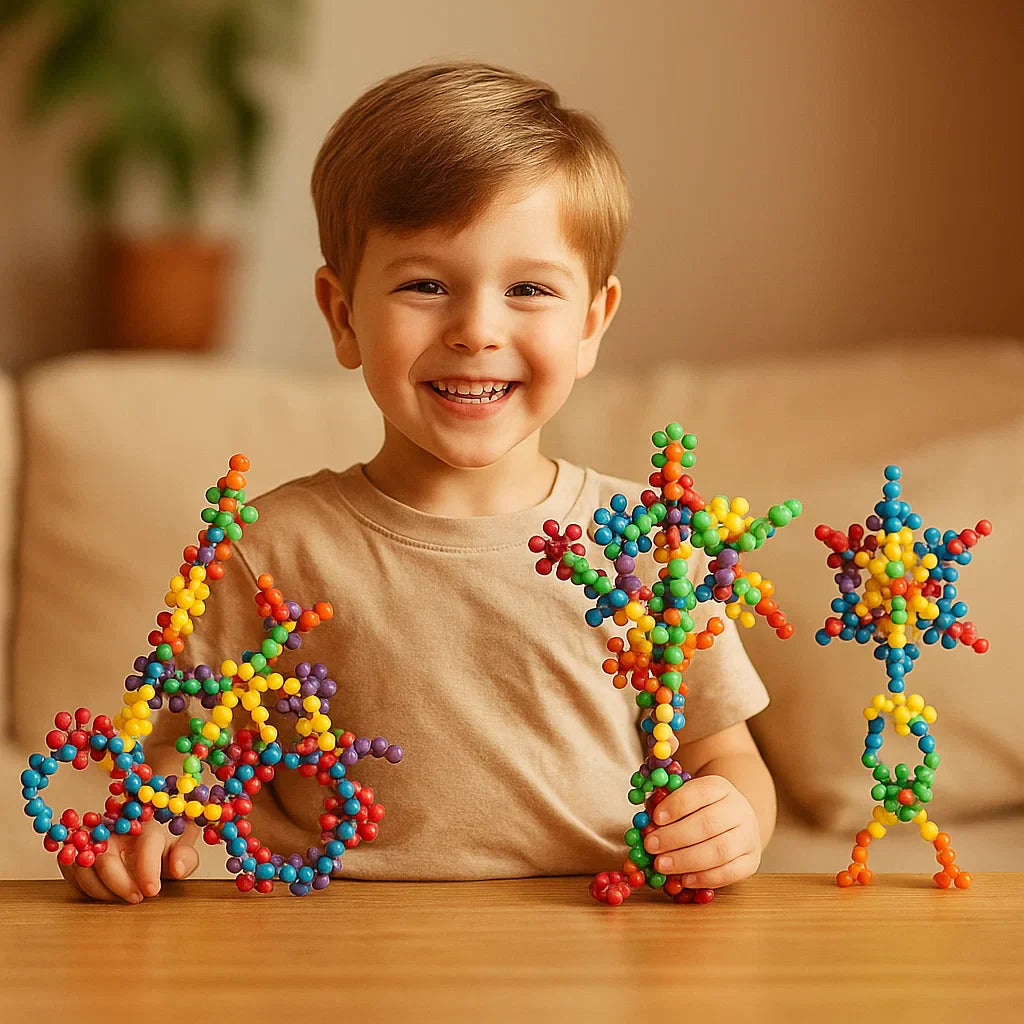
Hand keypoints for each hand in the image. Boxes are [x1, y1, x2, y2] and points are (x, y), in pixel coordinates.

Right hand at [60, 817, 199, 902]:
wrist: (147, 822)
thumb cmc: (167, 835)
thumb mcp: (184, 842)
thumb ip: (185, 856)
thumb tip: (176, 869)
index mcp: (149, 816)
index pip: (145, 841)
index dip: (148, 869)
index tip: (152, 891)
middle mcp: (116, 822)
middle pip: (107, 858)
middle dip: (121, 885)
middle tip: (137, 899)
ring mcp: (92, 834)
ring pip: (84, 868)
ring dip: (102, 891)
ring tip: (122, 898)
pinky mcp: (76, 846)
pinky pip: (72, 871)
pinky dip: (86, 888)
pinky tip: (106, 893)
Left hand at [643, 774, 760, 888]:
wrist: (735, 822)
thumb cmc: (700, 810)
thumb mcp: (685, 797)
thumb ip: (665, 804)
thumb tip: (644, 819)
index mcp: (720, 787)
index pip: (700, 792)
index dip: (677, 805)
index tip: (655, 818)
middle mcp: (739, 809)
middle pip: (708, 824)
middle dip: (675, 837)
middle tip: (651, 846)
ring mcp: (749, 836)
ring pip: (720, 850)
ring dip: (687, 860)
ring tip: (661, 865)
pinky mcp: (752, 861)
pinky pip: (730, 873)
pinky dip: (705, 878)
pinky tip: (684, 879)